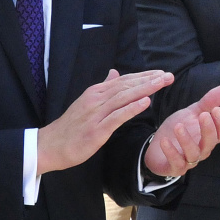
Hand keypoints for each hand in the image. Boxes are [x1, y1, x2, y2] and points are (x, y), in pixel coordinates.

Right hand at [38, 70, 173, 174]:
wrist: (49, 145)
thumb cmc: (71, 127)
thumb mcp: (87, 103)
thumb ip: (103, 88)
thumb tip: (114, 73)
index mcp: (96, 93)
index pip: (124, 81)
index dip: (144, 76)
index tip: (162, 73)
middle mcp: (96, 100)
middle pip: (126, 86)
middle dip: (149, 80)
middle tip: (169, 76)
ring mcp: (96, 114)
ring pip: (123, 98)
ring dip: (144, 89)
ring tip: (161, 83)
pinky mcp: (96, 130)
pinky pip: (116, 117)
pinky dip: (131, 109)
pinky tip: (145, 103)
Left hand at [144, 84, 219, 176]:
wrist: (157, 145)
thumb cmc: (180, 128)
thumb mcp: (193, 112)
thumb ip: (210, 101)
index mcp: (209, 137)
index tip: (216, 109)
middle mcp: (202, 149)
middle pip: (211, 143)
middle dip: (208, 129)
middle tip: (203, 115)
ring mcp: (189, 160)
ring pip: (193, 154)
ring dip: (187, 140)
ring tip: (179, 126)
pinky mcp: (175, 167)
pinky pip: (176, 163)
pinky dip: (171, 152)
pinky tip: (164, 141)